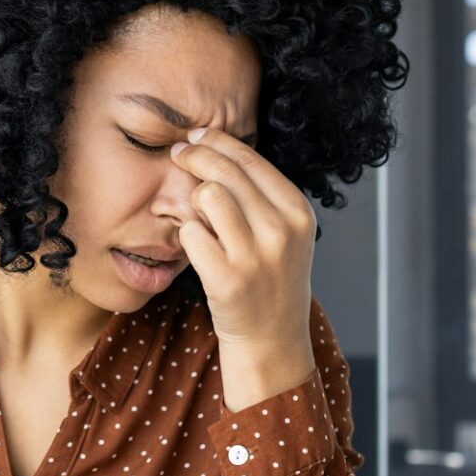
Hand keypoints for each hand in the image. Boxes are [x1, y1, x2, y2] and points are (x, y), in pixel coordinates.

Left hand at [170, 128, 317, 409]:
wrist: (272, 338)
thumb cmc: (270, 276)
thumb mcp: (283, 231)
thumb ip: (258, 191)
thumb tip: (210, 143)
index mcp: (297, 211)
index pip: (249, 158)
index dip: (216, 142)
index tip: (194, 137)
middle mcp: (281, 231)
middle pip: (223, 172)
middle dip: (194, 157)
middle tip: (177, 155)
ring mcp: (255, 257)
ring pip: (207, 197)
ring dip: (192, 201)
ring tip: (196, 214)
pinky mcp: (227, 281)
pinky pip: (190, 233)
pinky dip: (187, 235)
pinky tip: (195, 246)